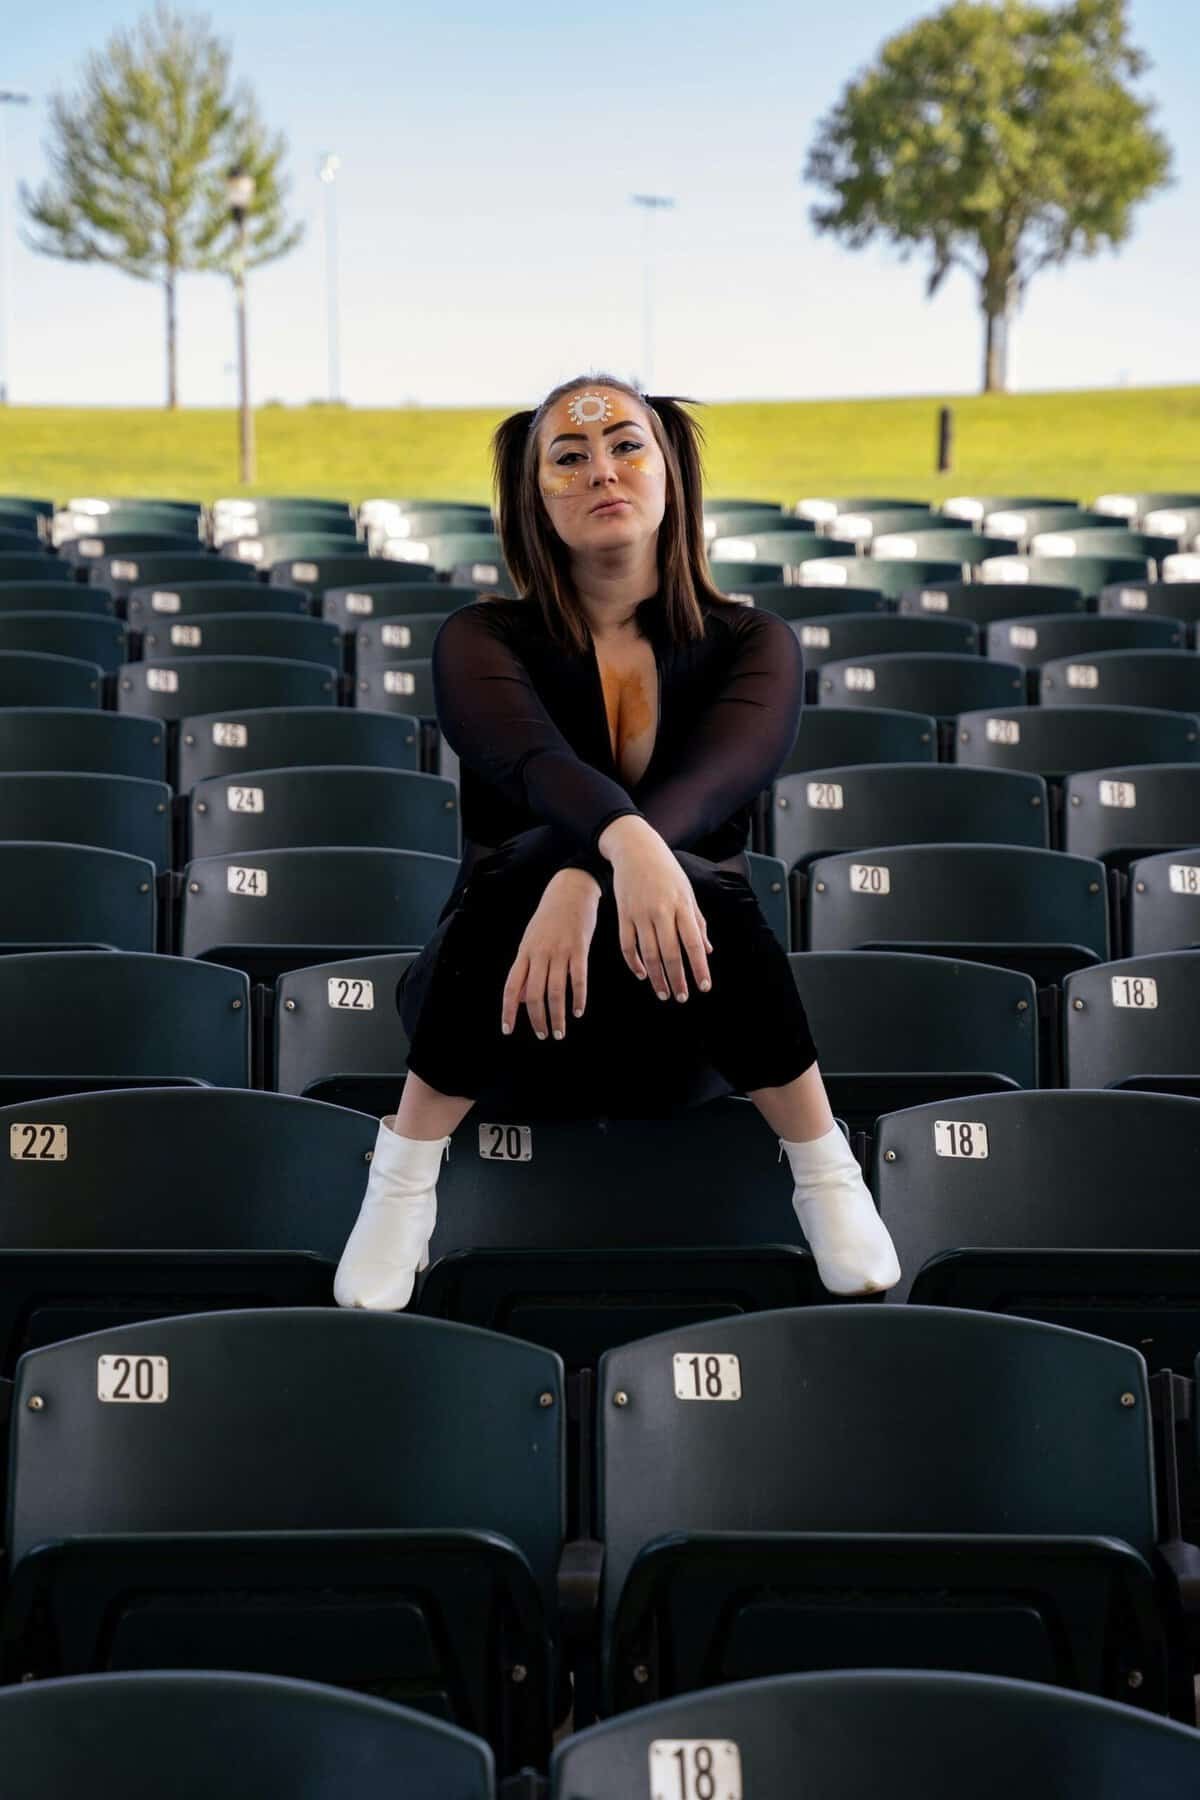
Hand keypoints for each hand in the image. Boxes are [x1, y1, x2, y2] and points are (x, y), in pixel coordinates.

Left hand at [501, 868, 600, 1040]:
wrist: (571, 889)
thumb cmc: (550, 917)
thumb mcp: (531, 940)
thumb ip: (526, 969)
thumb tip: (520, 999)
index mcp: (524, 953)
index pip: (512, 987)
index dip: (508, 1010)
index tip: (508, 1030)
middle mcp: (539, 954)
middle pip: (534, 995)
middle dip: (537, 1020)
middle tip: (543, 1035)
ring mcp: (559, 952)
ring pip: (555, 992)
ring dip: (557, 1016)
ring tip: (560, 1032)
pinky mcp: (579, 949)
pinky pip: (578, 980)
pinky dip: (578, 999)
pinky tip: (578, 1011)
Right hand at [598, 816, 712, 1001]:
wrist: (635, 849)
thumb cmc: (667, 870)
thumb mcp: (687, 891)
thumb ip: (697, 922)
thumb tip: (707, 950)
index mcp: (682, 905)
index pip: (693, 944)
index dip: (699, 967)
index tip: (704, 986)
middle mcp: (661, 911)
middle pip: (671, 953)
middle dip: (677, 979)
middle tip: (682, 998)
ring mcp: (640, 914)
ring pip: (648, 954)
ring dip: (657, 977)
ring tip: (663, 993)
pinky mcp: (623, 915)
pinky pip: (627, 945)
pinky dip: (634, 963)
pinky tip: (643, 975)